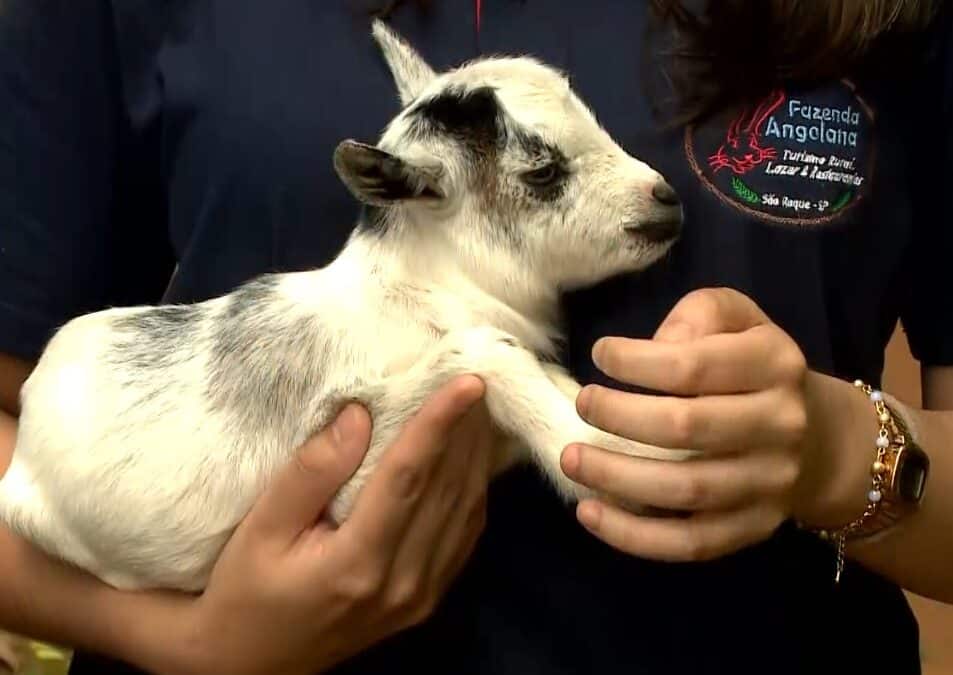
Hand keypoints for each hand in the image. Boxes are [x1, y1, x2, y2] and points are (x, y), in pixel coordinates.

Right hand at [181, 375, 493, 674]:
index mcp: (358, 564)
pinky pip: (464, 535)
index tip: (467, 381)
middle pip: (448, 490)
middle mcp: (402, 583)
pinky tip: (469, 457)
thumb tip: (359, 415)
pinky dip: (472, 489)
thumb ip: (311, 472)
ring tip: (477, 407)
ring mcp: (420, 597)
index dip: (439, 424)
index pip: (409, 478)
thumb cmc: (244, 591)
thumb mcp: (260, 529)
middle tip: (475, 378)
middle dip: (466, 429)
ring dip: (475, 455)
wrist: (249, 664)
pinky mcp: (426, 600)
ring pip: (465, 511)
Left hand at [561, 288, 810, 561]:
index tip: (599, 356)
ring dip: (617, 477)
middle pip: (687, 427)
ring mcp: (769, 484)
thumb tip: (656, 344)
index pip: (695, 365)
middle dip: (620, 417)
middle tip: (581, 405)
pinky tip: (590, 513)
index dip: (637, 362)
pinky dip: (634, 536)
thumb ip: (700, 314)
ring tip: (571, 459)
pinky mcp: (754, 528)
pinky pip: (690, 542)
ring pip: (686, 489)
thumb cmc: (754, 369)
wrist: (821, 440)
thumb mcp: (738, 319)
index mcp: (773, 365)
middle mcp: (779, 425)